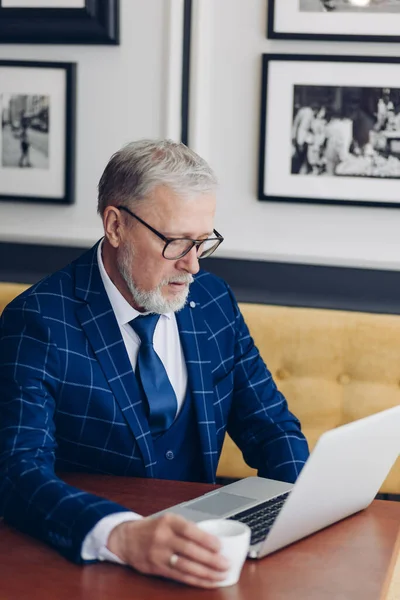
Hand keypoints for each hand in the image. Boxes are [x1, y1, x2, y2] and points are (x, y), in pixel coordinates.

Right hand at [107, 513, 229, 587]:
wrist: (127, 539)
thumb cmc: (153, 528)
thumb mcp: (168, 521)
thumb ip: (186, 529)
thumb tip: (212, 541)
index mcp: (168, 521)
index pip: (189, 530)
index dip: (205, 539)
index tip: (220, 546)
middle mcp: (163, 537)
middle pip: (189, 550)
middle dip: (210, 559)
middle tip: (226, 564)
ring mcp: (159, 554)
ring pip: (186, 566)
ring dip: (206, 573)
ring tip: (221, 576)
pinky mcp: (157, 568)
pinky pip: (180, 576)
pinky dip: (196, 580)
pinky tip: (207, 582)